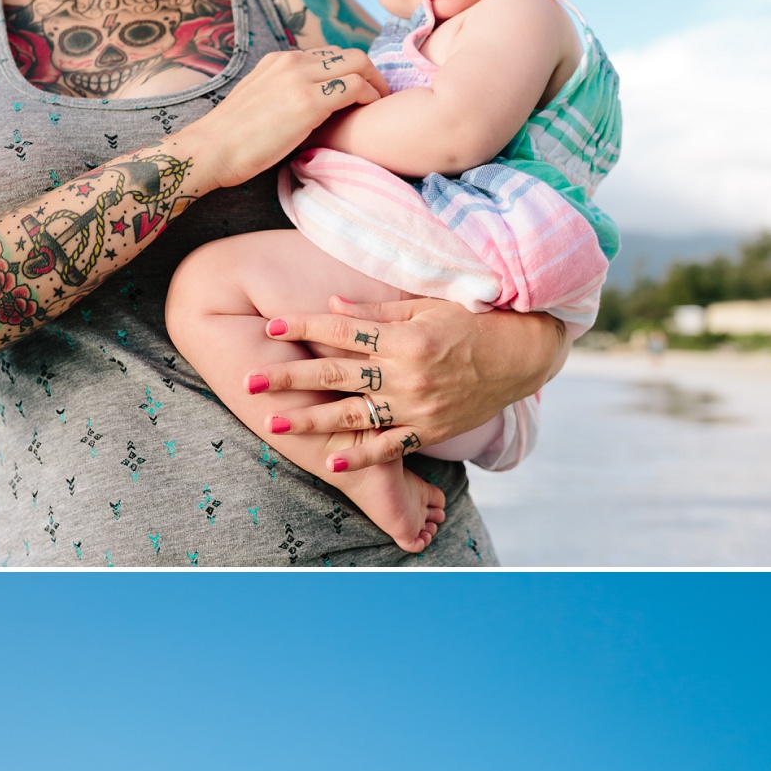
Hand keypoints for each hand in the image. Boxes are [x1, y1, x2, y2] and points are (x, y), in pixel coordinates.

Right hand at [198, 51, 387, 192]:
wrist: (210, 149)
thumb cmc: (230, 141)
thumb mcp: (256, 105)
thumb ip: (280, 99)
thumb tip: (298, 116)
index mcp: (279, 60)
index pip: (327, 55)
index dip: (349, 71)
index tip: (360, 92)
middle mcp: (291, 61)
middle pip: (347, 53)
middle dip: (371, 73)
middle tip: (381, 96)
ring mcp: (300, 78)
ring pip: (356, 63)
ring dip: (375, 84)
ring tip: (382, 105)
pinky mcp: (308, 102)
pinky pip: (354, 88)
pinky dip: (370, 97)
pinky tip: (372, 114)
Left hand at [249, 295, 566, 464]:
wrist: (520, 357)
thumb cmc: (472, 323)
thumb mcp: (427, 306)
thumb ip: (378, 312)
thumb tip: (332, 306)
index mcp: (403, 336)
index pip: (342, 330)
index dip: (303, 327)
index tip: (269, 327)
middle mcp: (406, 373)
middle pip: (336, 374)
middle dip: (290, 379)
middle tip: (250, 383)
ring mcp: (416, 405)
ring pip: (353, 416)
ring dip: (311, 422)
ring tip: (274, 423)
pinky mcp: (429, 430)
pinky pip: (389, 448)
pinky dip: (361, 458)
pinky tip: (332, 464)